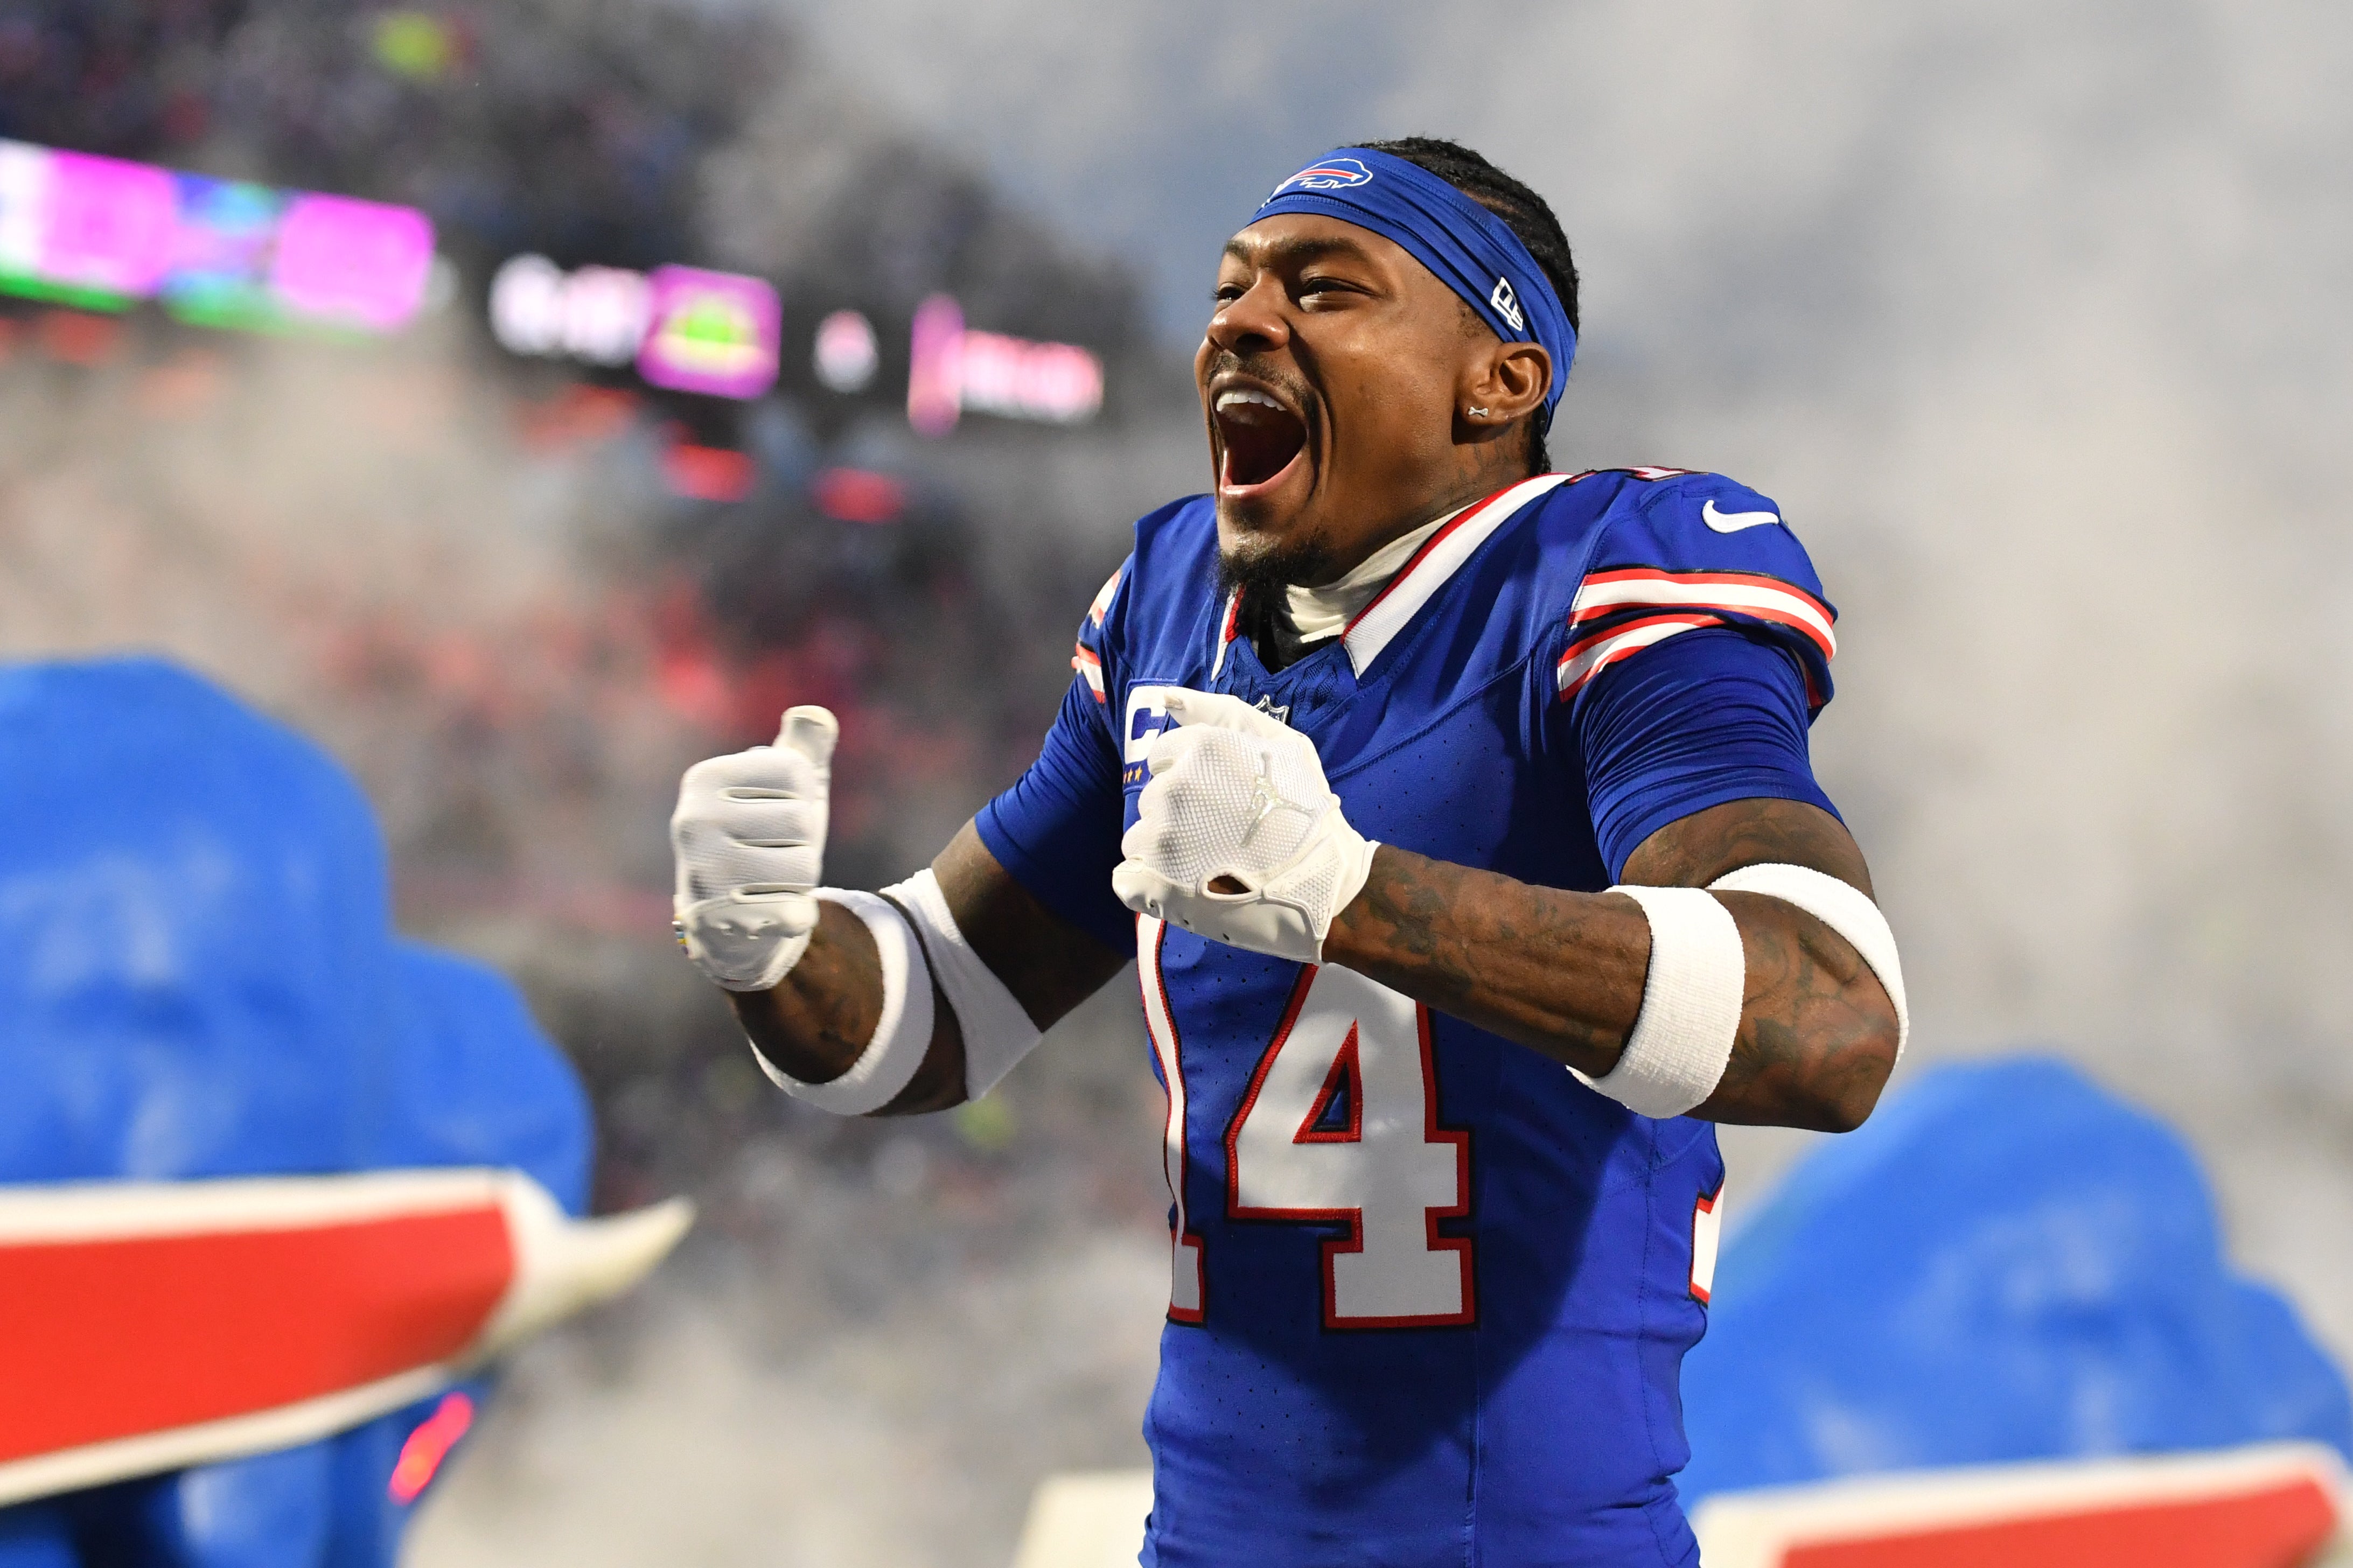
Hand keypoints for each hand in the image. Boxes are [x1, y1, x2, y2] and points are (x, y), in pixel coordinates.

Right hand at [670, 707, 838, 990]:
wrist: (731, 922)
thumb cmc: (764, 842)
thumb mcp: (785, 792)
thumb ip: (803, 750)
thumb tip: (816, 716)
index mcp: (703, 778)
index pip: (796, 772)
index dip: (805, 797)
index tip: (775, 813)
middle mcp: (692, 821)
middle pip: (802, 820)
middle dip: (803, 842)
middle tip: (772, 855)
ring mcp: (702, 873)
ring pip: (804, 867)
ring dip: (801, 880)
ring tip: (769, 883)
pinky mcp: (721, 923)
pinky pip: (796, 913)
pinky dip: (795, 916)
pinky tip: (767, 914)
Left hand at [1110, 690, 1377, 963]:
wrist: (1325, 883)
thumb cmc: (1308, 811)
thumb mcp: (1281, 743)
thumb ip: (1219, 713)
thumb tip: (1166, 697)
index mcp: (1199, 751)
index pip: (1162, 758)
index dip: (1190, 779)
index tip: (1219, 801)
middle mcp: (1172, 790)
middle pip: (1153, 800)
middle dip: (1180, 815)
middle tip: (1222, 836)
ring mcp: (1160, 841)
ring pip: (1139, 840)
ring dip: (1165, 851)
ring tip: (1209, 865)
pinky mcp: (1153, 885)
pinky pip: (1127, 879)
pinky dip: (1148, 885)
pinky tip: (1184, 888)